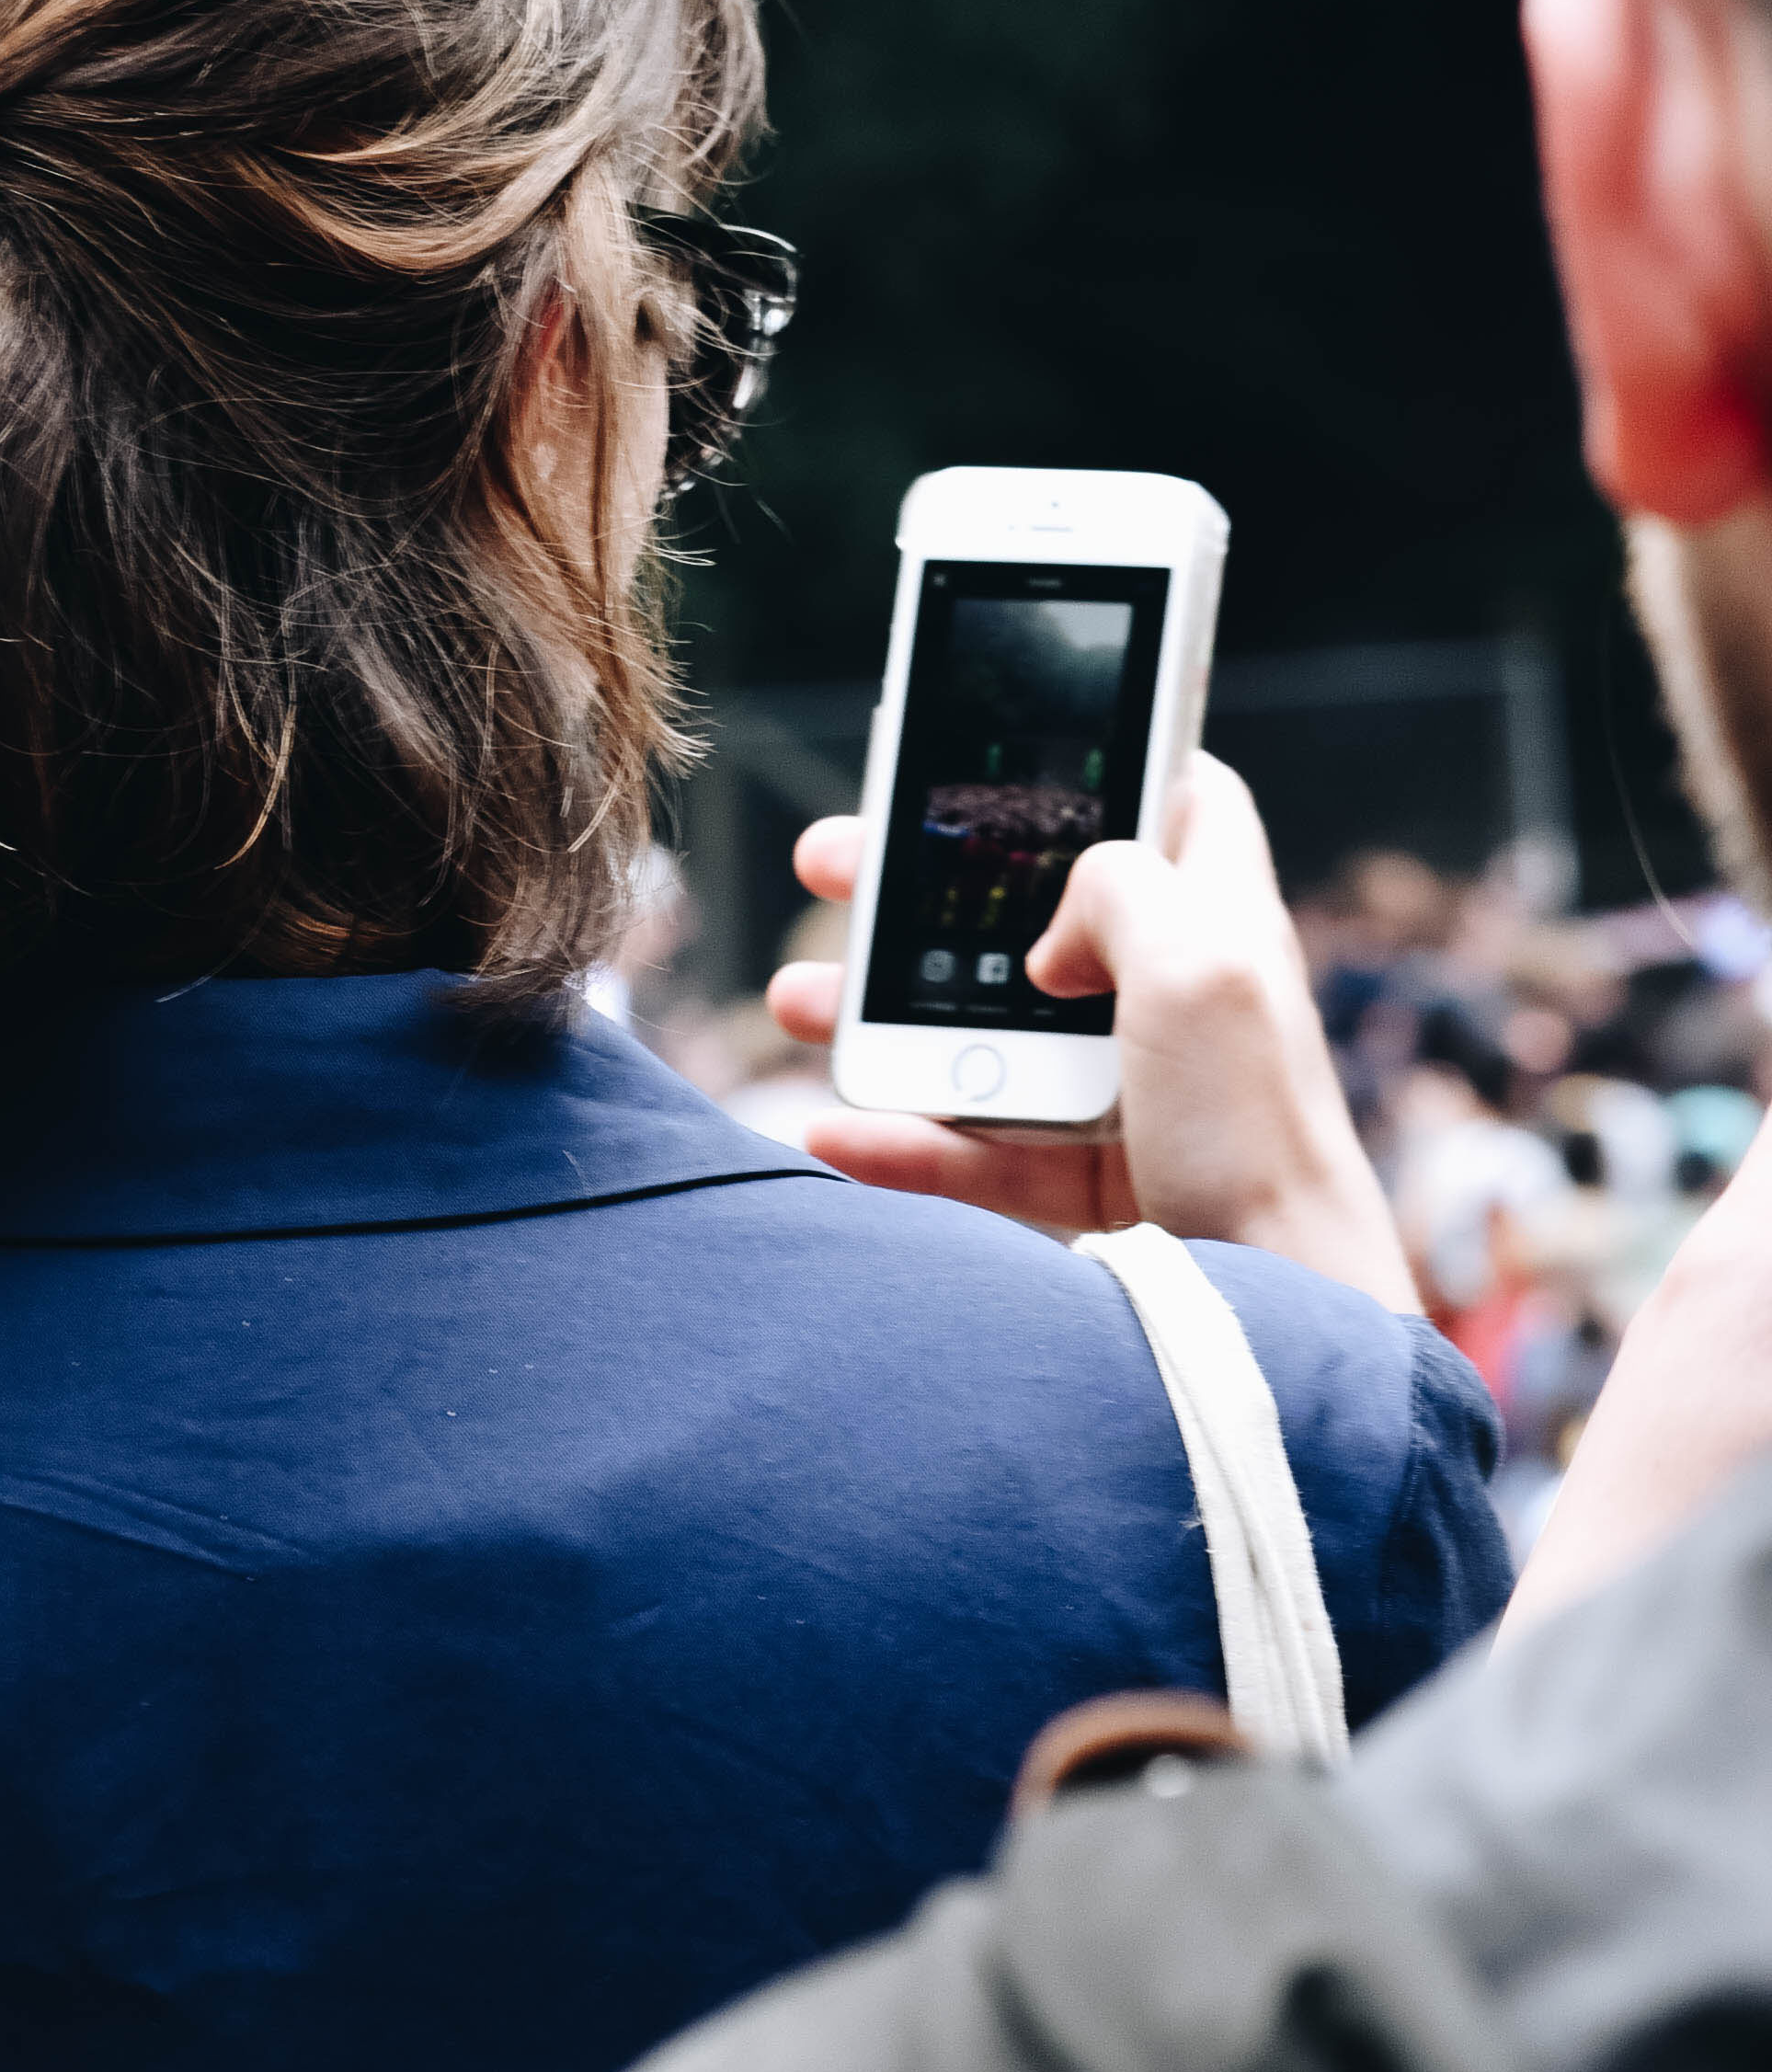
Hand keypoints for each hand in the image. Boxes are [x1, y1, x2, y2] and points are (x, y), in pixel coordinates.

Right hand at [767, 756, 1420, 1311]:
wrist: (1273, 1324)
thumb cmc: (1259, 1133)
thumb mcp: (1202, 965)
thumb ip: (1121, 889)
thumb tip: (1054, 931)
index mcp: (1215, 921)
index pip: (1182, 800)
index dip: (1112, 760)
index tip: (1011, 748)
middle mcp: (1172, 995)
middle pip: (1037, 907)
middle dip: (924, 887)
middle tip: (835, 863)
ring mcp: (1129, 1088)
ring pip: (987, 1028)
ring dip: (884, 1011)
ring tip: (798, 1000)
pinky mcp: (1093, 1178)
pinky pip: (977, 1146)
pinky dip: (901, 1139)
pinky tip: (836, 1133)